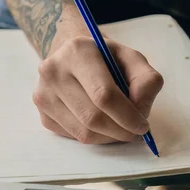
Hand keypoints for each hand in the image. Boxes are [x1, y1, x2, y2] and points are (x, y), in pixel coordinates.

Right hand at [33, 34, 163, 144]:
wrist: (74, 58)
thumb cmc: (107, 60)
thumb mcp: (132, 59)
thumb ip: (146, 81)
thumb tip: (140, 110)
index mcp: (77, 51)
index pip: (104, 95)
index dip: (127, 116)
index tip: (142, 126)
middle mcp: (53, 71)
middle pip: (93, 118)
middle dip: (120, 131)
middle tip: (135, 132)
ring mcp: (44, 95)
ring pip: (84, 133)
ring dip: (109, 137)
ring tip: (121, 128)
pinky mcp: (43, 115)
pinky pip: (74, 137)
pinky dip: (95, 138)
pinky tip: (102, 125)